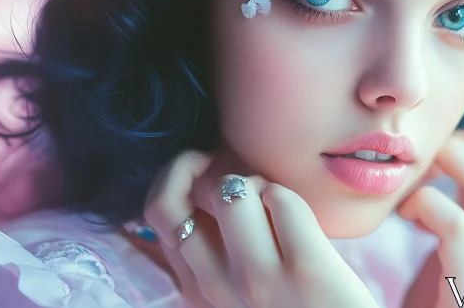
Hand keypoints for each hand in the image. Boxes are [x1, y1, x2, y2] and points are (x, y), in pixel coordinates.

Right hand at [143, 150, 380, 307]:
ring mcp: (259, 280)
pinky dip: (288, 195)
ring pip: (231, 191)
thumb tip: (198, 180)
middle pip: (176, 198)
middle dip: (204, 169)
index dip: (179, 178)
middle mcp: (216, 288)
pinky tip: (299, 220)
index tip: (206, 172)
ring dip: (254, 182)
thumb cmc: (294, 303)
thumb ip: (213, 245)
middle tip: (237, 177)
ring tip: (271, 202)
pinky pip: (280, 198)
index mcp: (196, 289)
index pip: (157, 211)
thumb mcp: (237, 282)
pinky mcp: (306, 269)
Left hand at [399, 130, 463, 307]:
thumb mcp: (438, 259)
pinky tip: (405, 214)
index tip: (421, 155)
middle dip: (460, 139)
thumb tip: (419, 176)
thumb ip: (439, 219)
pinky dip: (433, 206)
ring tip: (411, 182)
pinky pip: (462, 232)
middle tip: (417, 159)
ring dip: (449, 161)